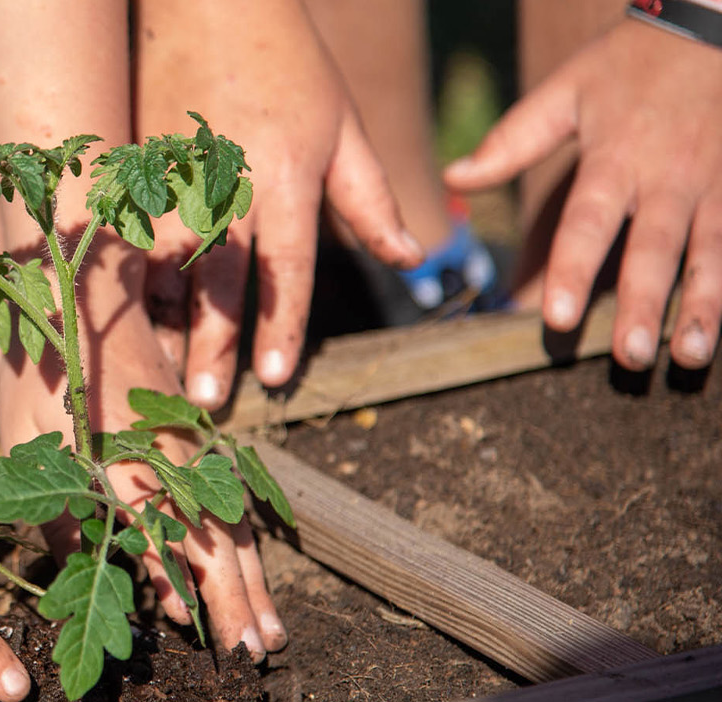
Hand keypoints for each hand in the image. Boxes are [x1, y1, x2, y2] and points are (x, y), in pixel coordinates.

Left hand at [0, 237, 286, 660]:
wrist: (88, 297)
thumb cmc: (41, 377)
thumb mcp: (25, 445)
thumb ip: (57, 514)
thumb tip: (90, 575)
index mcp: (119, 455)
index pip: (157, 530)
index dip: (175, 582)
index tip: (189, 627)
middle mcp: (168, 454)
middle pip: (212, 536)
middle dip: (235, 600)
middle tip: (252, 654)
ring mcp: (193, 446)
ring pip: (233, 523)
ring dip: (253, 582)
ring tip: (268, 633)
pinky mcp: (200, 439)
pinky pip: (232, 501)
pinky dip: (247, 545)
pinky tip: (255, 577)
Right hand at [134, 0, 420, 406]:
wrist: (204, 0)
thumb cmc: (288, 61)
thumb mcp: (342, 126)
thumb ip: (370, 198)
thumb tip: (414, 257)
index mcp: (283, 177)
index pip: (284, 268)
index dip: (279, 326)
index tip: (275, 378)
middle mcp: (224, 183)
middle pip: (215, 280)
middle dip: (209, 345)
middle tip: (203, 402)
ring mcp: (170, 176)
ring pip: (157, 263)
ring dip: (158, 320)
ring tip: (155, 369)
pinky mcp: (130, 166)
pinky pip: (124, 233)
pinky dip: (124, 276)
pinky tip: (123, 313)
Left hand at [445, 18, 721, 369]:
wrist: (712, 26)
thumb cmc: (627, 65)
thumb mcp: (565, 92)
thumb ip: (512, 141)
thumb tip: (453, 178)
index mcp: (615, 157)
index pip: (588, 222)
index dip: (572, 271)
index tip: (557, 318)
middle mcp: (667, 177)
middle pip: (654, 249)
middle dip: (644, 305)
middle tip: (631, 357)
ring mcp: (713, 184)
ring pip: (709, 253)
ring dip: (702, 308)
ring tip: (690, 357)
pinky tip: (721, 328)